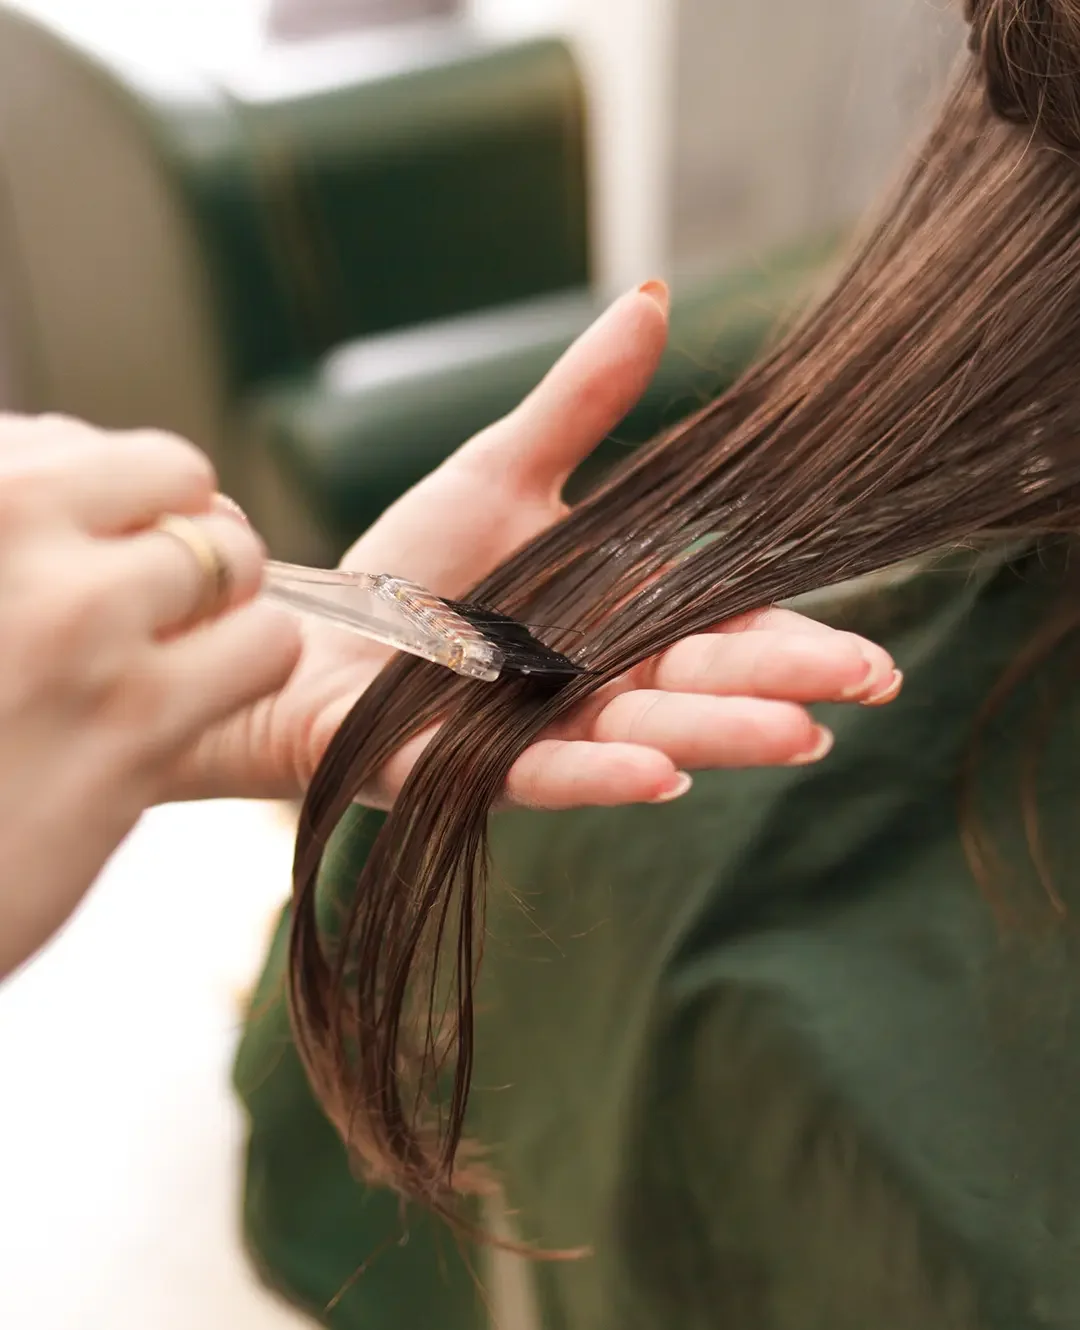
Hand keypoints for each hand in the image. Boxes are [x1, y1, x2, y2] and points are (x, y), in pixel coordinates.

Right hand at [0, 416, 300, 975]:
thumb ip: (18, 539)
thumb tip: (52, 462)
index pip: (71, 441)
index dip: (102, 502)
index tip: (82, 554)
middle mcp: (5, 526)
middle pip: (176, 474)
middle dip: (183, 531)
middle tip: (154, 599)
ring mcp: (73, 620)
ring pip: (233, 554)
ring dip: (225, 601)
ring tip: (172, 653)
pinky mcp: (134, 718)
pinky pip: (265, 644)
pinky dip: (251, 664)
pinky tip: (198, 702)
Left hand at [174, 284, 899, 808]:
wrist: (312, 638)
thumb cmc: (411, 569)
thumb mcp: (503, 471)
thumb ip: (581, 402)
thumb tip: (654, 297)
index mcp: (615, 624)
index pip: (720, 629)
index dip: (794, 639)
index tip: (874, 655)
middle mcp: (593, 686)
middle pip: (700, 684)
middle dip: (782, 684)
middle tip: (870, 683)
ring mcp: (537, 734)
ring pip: (642, 736)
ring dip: (719, 735)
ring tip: (798, 735)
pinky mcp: (470, 772)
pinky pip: (544, 777)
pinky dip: (602, 777)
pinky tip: (663, 777)